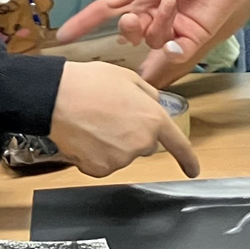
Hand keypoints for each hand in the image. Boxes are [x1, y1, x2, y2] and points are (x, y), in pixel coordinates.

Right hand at [49, 61, 200, 178]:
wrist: (57, 97)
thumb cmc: (91, 83)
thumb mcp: (128, 78)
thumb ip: (148, 96)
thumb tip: (153, 105)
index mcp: (153, 119)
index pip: (178, 144)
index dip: (187, 159)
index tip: (193, 170)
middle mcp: (141, 143)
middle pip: (143, 145)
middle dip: (131, 133)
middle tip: (109, 115)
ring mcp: (121, 159)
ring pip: (121, 154)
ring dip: (111, 143)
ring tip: (93, 121)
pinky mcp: (100, 169)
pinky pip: (102, 164)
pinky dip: (94, 154)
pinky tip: (85, 136)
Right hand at [56, 0, 249, 86]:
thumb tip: (113, 3)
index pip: (107, 11)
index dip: (85, 23)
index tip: (64, 35)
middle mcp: (153, 12)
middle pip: (128, 32)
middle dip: (126, 28)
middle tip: (132, 17)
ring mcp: (174, 26)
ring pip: (151, 40)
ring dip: (156, 25)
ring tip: (171, 2)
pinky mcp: (195, 35)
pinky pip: (176, 52)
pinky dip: (171, 50)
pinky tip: (176, 37)